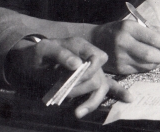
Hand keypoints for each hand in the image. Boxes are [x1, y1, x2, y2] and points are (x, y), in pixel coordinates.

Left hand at [6, 37, 131, 117]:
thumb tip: (78, 65)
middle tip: (65, 93)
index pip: (98, 57)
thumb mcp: (44, 50)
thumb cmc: (39, 53)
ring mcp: (91, 71)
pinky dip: (118, 93)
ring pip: (101, 87)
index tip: (73, 80)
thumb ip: (61, 54)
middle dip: (82, 88)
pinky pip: (107, 87)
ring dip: (90, 101)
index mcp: (82, 46)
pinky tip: (128, 99)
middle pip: (98, 76)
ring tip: (77, 112)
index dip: (89, 71)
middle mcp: (90, 59)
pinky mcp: (88, 82)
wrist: (32, 60)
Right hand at [91, 19, 159, 74]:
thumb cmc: (118, 31)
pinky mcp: (119, 68)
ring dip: (157, 62)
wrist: (94, 41)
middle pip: (151, 55)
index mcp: (128, 28)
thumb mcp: (132, 25)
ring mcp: (120, 57)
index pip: (154, 38)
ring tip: (158, 57)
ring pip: (147, 65)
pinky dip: (148, 67)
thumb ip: (151, 33)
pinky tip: (147, 61)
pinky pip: (140, 70)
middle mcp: (123, 42)